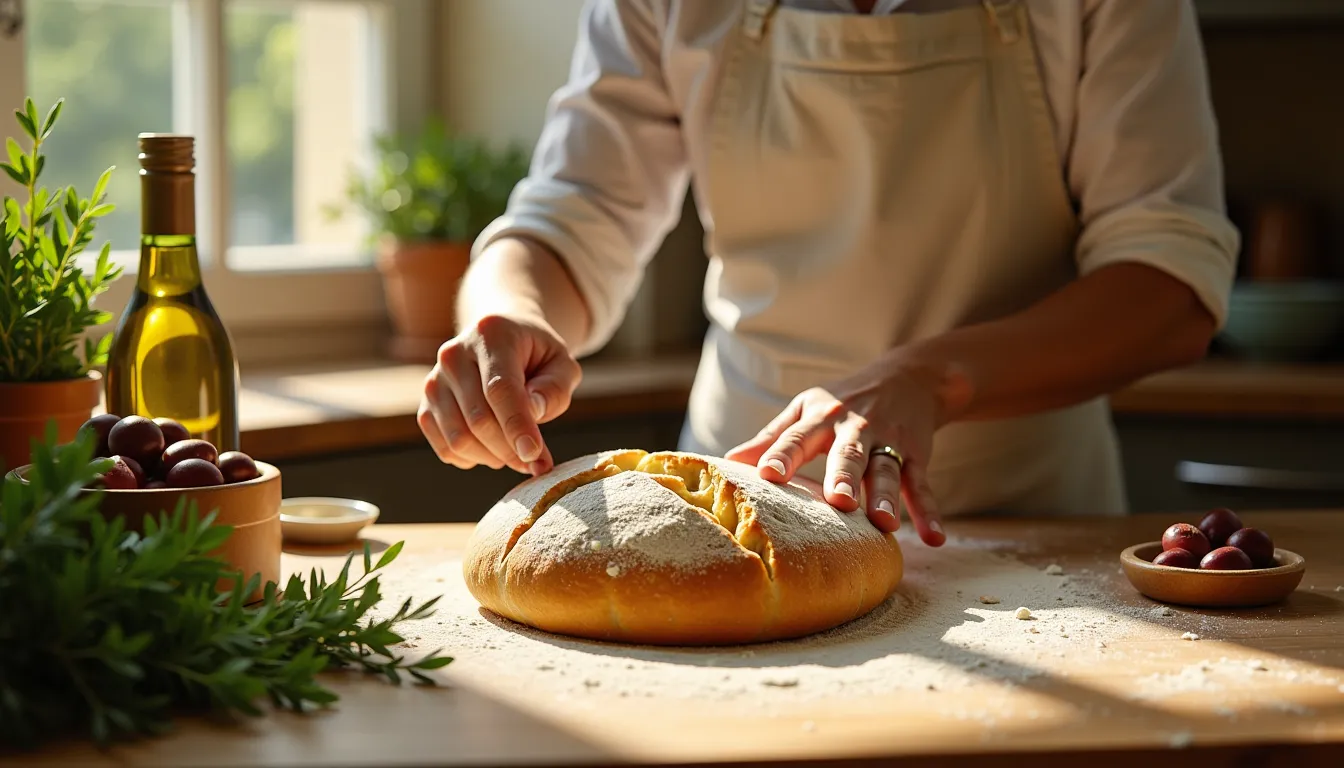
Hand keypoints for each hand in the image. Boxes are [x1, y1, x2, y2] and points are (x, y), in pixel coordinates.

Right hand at [418, 314, 580, 474]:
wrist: (501, 342)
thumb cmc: (537, 357)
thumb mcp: (562, 364)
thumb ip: (553, 390)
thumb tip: (532, 414)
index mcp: (491, 334)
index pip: (499, 388)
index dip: (517, 425)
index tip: (534, 454)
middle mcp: (454, 354)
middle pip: (479, 419)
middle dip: (511, 449)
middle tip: (535, 460)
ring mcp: (434, 381)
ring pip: (459, 439)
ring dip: (493, 457)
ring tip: (515, 450)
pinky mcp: (426, 405)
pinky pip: (446, 449)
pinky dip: (473, 460)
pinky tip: (492, 449)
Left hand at [725, 359, 950, 545]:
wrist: (909, 377)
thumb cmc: (843, 402)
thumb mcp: (806, 410)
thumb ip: (771, 437)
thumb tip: (727, 461)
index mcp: (819, 417)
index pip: (797, 437)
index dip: (782, 455)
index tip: (765, 476)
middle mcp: (855, 428)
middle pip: (849, 454)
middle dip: (844, 477)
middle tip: (838, 502)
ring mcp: (889, 441)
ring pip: (888, 470)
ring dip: (887, 497)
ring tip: (885, 525)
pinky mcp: (917, 454)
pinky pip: (922, 485)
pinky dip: (929, 511)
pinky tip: (933, 538)